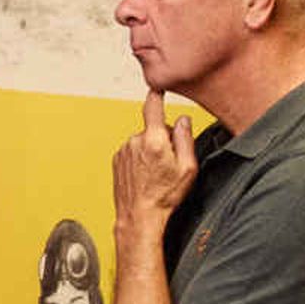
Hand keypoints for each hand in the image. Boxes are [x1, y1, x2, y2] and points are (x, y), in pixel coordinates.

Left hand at [112, 90, 197, 233]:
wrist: (139, 216)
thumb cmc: (165, 196)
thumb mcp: (187, 168)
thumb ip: (186, 139)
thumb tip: (183, 120)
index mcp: (154, 141)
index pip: (153, 108)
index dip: (157, 95)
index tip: (159, 87)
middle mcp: (135, 142)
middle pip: (154, 129)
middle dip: (164, 139)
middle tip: (169, 163)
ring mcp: (123, 151)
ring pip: (143, 141)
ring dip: (151, 151)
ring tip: (155, 173)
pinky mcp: (116, 160)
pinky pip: (133, 152)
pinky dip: (140, 159)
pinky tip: (145, 176)